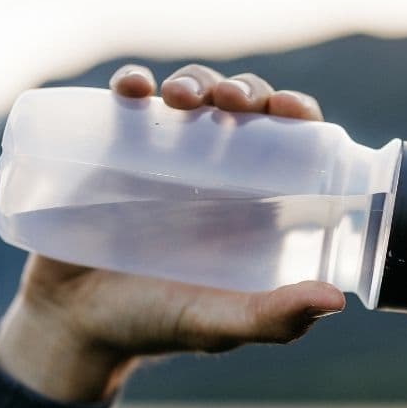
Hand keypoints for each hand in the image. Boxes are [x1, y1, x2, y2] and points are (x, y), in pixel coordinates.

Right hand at [0, 64, 343, 401]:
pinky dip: (131, 84)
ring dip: (193, 82)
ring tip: (180, 98)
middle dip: (244, 90)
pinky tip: (132, 88)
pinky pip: (126, 104)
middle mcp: (212, 173)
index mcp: (252, 205)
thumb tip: (336, 299)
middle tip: (230, 102)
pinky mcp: (111, 151)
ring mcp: (161, 158)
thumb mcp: (216, 326)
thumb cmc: (153, 325)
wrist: (71, 326)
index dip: (295, 115)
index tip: (288, 109)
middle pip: (241, 108)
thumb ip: (272, 319)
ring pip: (189, 96)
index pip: (288, 142)